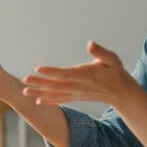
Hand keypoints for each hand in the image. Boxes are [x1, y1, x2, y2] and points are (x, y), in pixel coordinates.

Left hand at [21, 40, 139, 105]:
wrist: (121, 93)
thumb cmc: (115, 72)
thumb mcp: (112, 59)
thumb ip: (101, 52)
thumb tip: (90, 44)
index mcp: (86, 75)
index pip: (66, 74)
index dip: (52, 72)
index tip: (38, 69)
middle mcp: (79, 86)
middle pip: (57, 85)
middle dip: (40, 83)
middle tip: (25, 80)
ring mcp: (77, 93)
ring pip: (56, 94)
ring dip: (40, 93)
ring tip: (25, 92)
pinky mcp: (76, 97)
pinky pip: (61, 100)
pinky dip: (49, 101)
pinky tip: (37, 102)